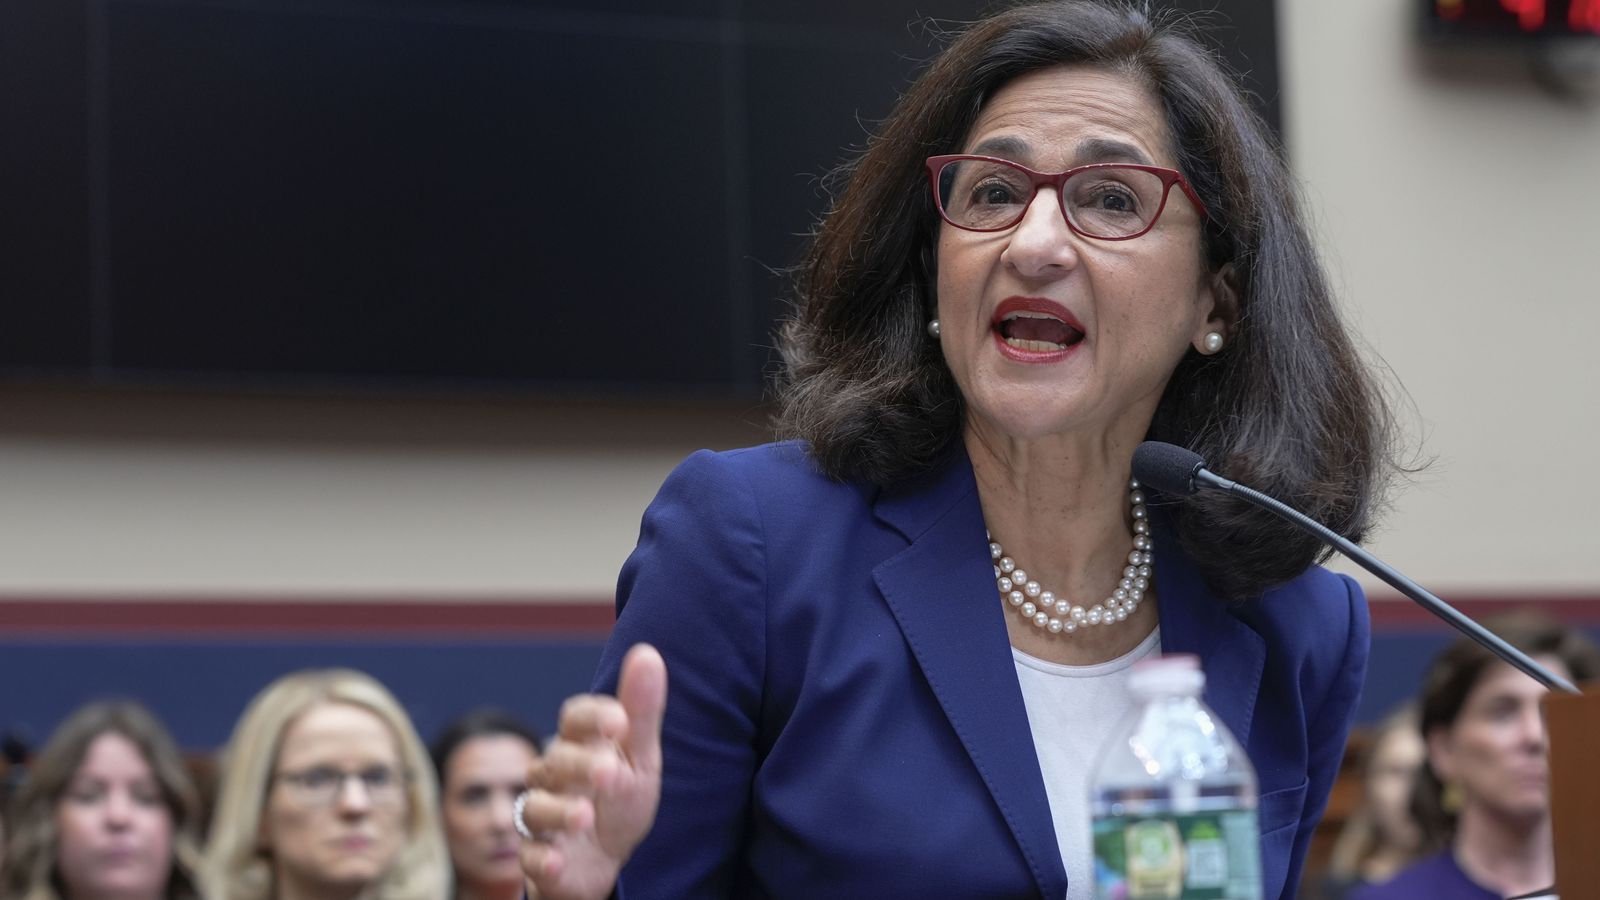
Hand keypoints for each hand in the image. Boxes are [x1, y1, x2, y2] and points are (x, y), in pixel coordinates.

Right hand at [517, 643, 666, 899]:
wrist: (606, 858)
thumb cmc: (619, 796)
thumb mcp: (638, 756)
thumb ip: (641, 710)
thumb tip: (647, 651)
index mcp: (580, 744)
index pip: (574, 718)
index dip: (593, 717)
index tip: (619, 720)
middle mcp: (554, 775)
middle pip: (556, 761)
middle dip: (580, 765)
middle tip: (610, 772)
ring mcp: (542, 817)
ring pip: (536, 808)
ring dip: (559, 812)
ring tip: (584, 816)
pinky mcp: (537, 857)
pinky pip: (530, 856)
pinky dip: (541, 860)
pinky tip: (557, 861)